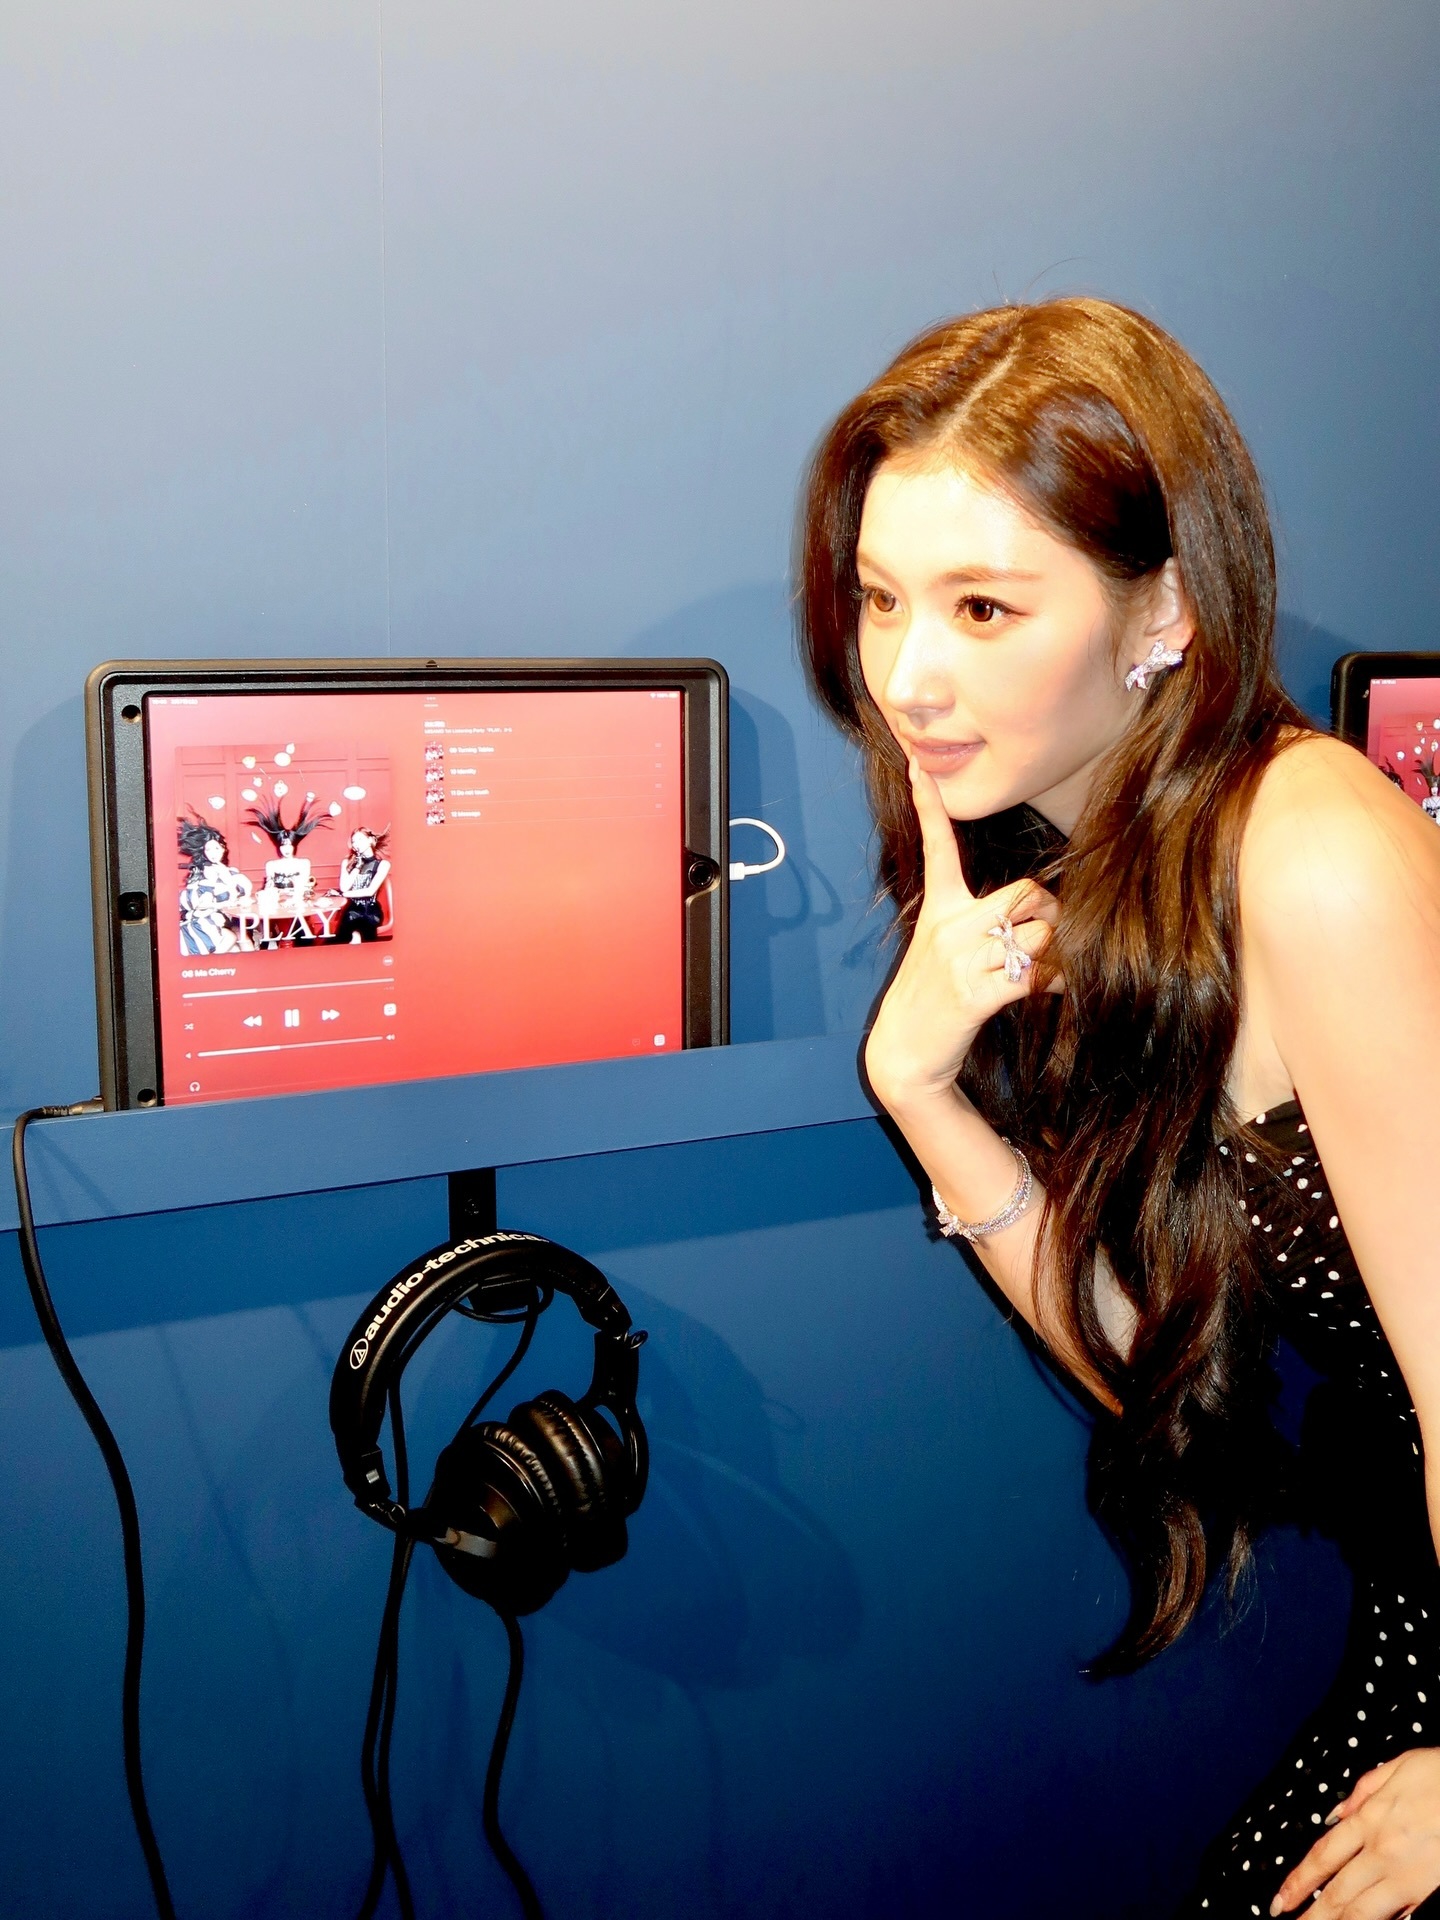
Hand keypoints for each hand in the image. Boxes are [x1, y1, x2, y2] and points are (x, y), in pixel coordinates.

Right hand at [864, 759, 1059, 1113]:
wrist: (904, 1053)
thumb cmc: (928, 998)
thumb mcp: (940, 951)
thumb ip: (977, 925)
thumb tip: (1030, 919)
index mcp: (939, 910)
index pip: (936, 848)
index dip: (928, 805)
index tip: (919, 767)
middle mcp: (949, 929)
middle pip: (1023, 893)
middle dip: (1049, 910)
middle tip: (1048, 932)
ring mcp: (961, 961)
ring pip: (1036, 936)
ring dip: (1055, 954)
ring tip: (1050, 970)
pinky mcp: (975, 995)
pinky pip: (1034, 978)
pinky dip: (1054, 984)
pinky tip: (1052, 990)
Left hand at [1272, 1748, 1439, 1917]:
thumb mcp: (1401, 1766)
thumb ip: (1364, 1789)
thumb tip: (1336, 1813)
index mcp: (1372, 1818)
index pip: (1323, 1856)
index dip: (1297, 1882)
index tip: (1279, 1901)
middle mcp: (1384, 1852)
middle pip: (1337, 1893)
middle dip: (1310, 1916)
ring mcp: (1410, 1879)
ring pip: (1363, 1912)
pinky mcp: (1432, 1895)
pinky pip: (1402, 1918)